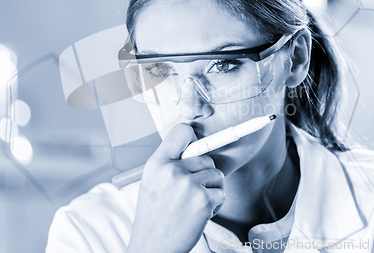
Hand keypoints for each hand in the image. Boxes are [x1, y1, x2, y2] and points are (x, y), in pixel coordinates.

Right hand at [127, 123, 224, 252]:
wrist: (153, 246)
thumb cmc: (154, 216)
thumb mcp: (152, 182)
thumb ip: (170, 164)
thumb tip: (194, 148)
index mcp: (156, 163)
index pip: (181, 131)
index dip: (193, 137)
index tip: (197, 145)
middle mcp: (171, 170)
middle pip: (206, 157)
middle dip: (205, 173)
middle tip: (192, 191)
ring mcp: (188, 184)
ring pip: (216, 175)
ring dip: (212, 190)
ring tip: (194, 204)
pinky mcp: (203, 199)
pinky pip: (221, 193)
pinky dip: (216, 205)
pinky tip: (200, 215)